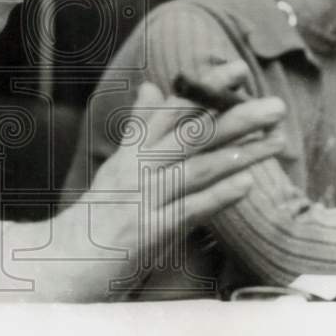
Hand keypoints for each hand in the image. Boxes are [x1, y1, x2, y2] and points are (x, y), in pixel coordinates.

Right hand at [49, 66, 285, 300]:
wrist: (58, 266)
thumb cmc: (94, 219)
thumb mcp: (116, 168)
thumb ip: (138, 129)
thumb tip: (151, 87)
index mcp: (131, 152)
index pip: (173, 111)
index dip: (207, 89)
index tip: (241, 69)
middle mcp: (135, 170)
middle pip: (190, 135)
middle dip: (236, 117)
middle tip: (276, 105)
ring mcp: (140, 200)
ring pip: (195, 169)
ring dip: (240, 154)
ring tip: (277, 141)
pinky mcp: (144, 234)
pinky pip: (185, 211)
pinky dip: (216, 197)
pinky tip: (245, 185)